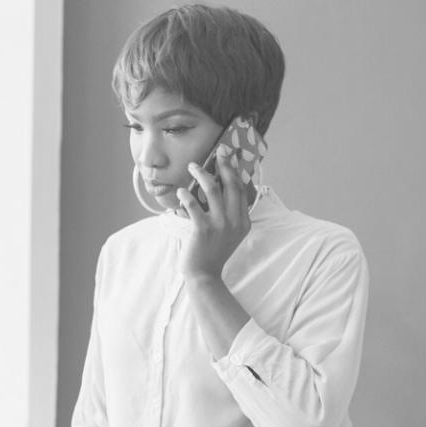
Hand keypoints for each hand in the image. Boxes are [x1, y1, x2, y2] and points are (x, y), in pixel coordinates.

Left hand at [175, 152, 252, 279]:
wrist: (205, 274)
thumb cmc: (213, 252)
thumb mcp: (230, 233)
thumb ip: (230, 214)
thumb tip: (220, 188)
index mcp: (244, 221)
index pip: (241, 189)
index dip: (235, 170)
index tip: (229, 157)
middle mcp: (235, 221)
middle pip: (231, 185)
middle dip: (225, 165)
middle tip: (218, 151)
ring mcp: (220, 225)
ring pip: (213, 190)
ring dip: (202, 174)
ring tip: (192, 166)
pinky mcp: (203, 229)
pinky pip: (193, 205)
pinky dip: (186, 195)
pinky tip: (181, 191)